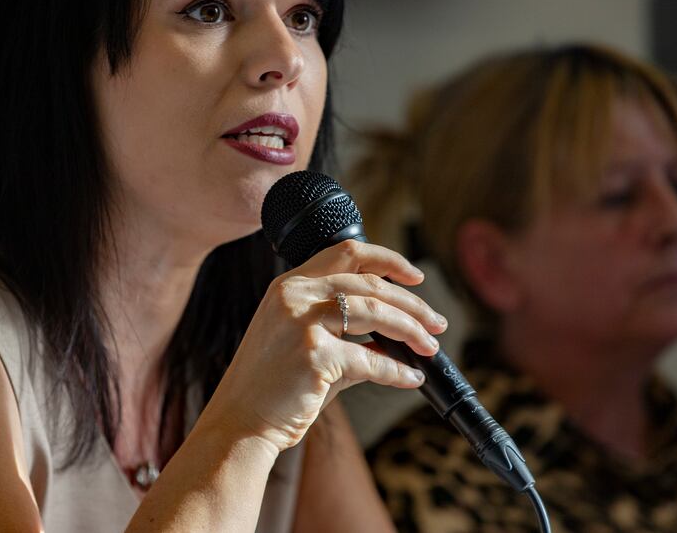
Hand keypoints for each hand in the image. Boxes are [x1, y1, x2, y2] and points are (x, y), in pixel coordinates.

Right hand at [203, 239, 447, 452]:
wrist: (239, 423)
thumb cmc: (270, 387)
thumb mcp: (305, 345)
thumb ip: (347, 335)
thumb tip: (394, 340)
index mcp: (289, 285)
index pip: (346, 252)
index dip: (388, 259)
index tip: (416, 275)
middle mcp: (294, 295)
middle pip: (370, 283)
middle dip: (412, 304)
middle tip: (437, 323)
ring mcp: (302, 322)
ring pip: (376, 313)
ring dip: (412, 331)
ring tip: (429, 348)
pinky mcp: (313, 355)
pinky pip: (371, 360)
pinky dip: (397, 371)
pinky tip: (410, 379)